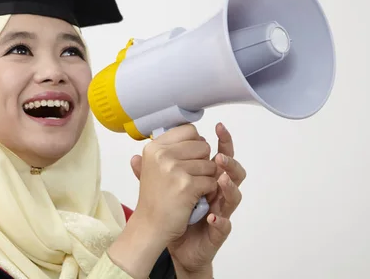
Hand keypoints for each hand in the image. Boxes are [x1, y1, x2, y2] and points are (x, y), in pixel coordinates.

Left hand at [130, 122, 246, 275]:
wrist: (175, 242)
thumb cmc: (173, 211)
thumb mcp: (164, 188)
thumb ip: (154, 172)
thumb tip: (135, 157)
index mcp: (207, 177)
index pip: (220, 154)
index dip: (223, 141)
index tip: (219, 127)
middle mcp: (218, 192)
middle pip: (233, 172)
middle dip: (229, 161)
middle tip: (219, 155)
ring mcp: (220, 211)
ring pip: (234, 196)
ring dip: (229, 186)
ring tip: (220, 178)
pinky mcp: (217, 232)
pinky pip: (224, 225)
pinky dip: (220, 221)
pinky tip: (213, 217)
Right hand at [130, 124, 219, 246]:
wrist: (150, 226)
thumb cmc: (155, 196)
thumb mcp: (153, 166)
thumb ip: (170, 147)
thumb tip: (194, 132)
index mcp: (155, 147)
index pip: (189, 130)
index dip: (195, 144)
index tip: (188, 158)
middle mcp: (163, 154)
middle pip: (203, 146)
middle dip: (203, 162)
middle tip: (188, 177)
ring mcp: (175, 169)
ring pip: (210, 164)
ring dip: (206, 178)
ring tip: (190, 189)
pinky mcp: (187, 186)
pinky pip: (212, 182)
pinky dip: (208, 192)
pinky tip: (195, 199)